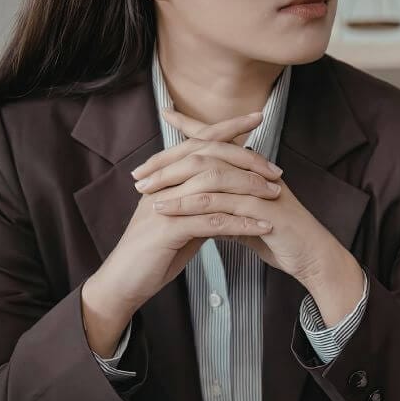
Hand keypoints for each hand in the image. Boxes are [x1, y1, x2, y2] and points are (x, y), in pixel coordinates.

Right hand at [81, 111, 280, 355]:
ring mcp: (164, 205)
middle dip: (245, 158)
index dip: (227, 127)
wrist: (123, 283)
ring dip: (248, 190)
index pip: (199, 142)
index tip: (257, 117)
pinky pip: (212, 221)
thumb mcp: (182, 223)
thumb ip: (202, 205)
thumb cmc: (153, 254)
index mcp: (165, 178)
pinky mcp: (168, 230)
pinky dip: (241, 223)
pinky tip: (263, 227)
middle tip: (276, 168)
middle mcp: (163, 185)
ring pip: (211, 186)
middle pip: (207, 157)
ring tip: (276, 196)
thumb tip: (229, 194)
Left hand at [138, 109, 362, 324]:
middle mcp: (255, 172)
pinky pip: (218, 201)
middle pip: (206, 152)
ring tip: (146, 193)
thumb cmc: (284, 239)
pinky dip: (189, 203)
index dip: (193, 126)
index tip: (167, 113)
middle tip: (139, 173)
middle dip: (169, 161)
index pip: (218, 140)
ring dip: (173, 183)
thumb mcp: (248, 219)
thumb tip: (204, 209)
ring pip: (208, 174)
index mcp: (252, 169)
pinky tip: (168, 209)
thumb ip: (227, 209)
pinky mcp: (260, 209)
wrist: (313, 258)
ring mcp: (258, 188)